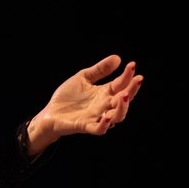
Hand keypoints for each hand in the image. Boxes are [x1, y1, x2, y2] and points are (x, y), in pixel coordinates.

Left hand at [27, 54, 142, 154]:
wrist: (50, 112)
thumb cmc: (68, 96)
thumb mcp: (83, 78)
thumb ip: (99, 70)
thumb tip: (118, 58)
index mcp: (104, 94)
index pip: (120, 84)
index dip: (127, 75)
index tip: (132, 64)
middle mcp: (104, 106)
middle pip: (123, 100)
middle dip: (132, 90)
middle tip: (138, 80)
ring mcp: (96, 117)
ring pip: (116, 116)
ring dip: (123, 107)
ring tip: (125, 95)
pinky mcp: (85, 126)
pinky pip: (99, 129)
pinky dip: (104, 125)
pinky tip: (107, 117)